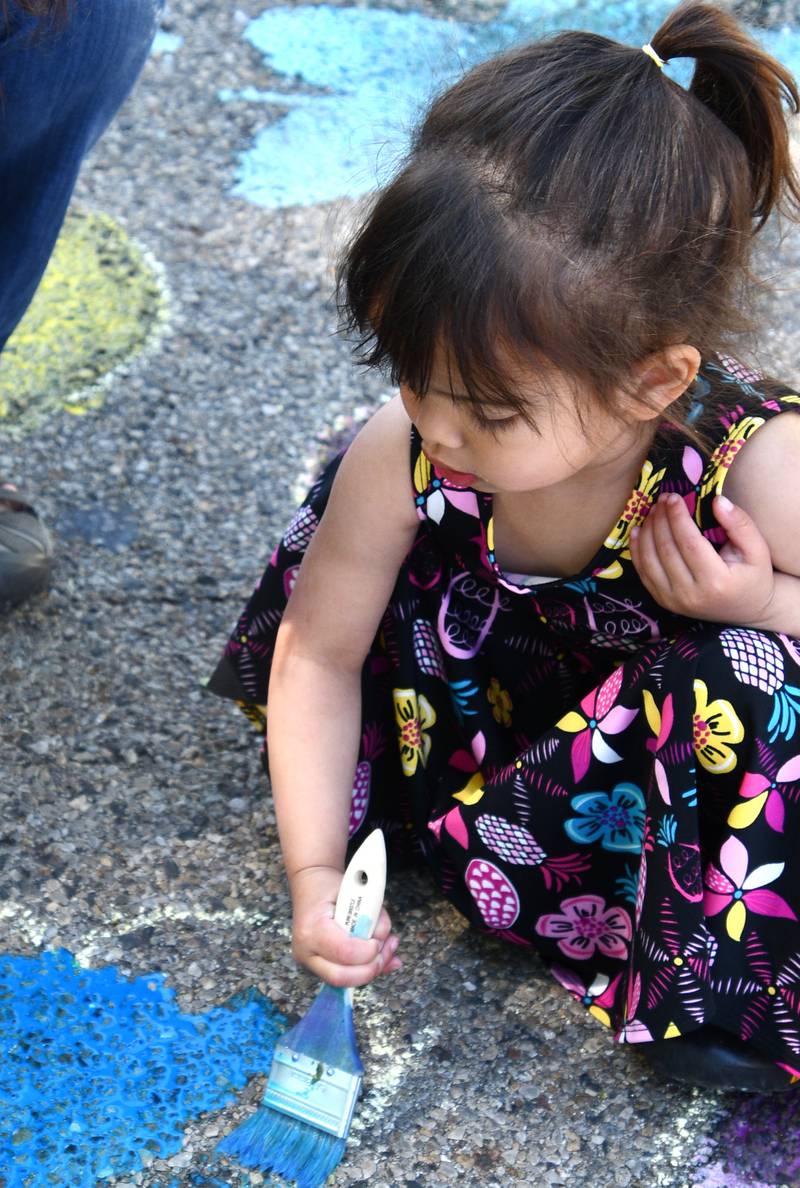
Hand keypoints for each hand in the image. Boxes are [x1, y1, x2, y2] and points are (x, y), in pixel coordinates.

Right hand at [289, 864, 400, 987]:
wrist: (310, 885)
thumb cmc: (329, 886)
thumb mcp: (354, 891)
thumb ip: (371, 914)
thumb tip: (386, 938)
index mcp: (312, 929)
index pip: (344, 952)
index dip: (368, 951)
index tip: (380, 939)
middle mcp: (305, 951)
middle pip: (341, 977)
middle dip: (371, 968)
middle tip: (387, 950)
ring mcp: (309, 963)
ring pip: (344, 982)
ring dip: (372, 970)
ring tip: (388, 948)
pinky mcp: (317, 967)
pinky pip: (345, 976)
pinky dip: (365, 970)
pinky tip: (380, 958)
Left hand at [629, 492, 776, 626]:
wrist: (747, 610)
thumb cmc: (754, 576)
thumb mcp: (758, 550)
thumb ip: (740, 524)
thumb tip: (717, 500)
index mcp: (716, 582)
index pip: (689, 543)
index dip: (678, 518)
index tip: (673, 497)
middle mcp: (690, 595)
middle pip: (666, 550)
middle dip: (661, 520)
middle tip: (662, 499)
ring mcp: (673, 601)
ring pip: (650, 561)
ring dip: (647, 532)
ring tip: (652, 511)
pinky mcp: (663, 602)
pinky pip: (643, 574)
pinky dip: (637, 550)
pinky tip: (637, 531)